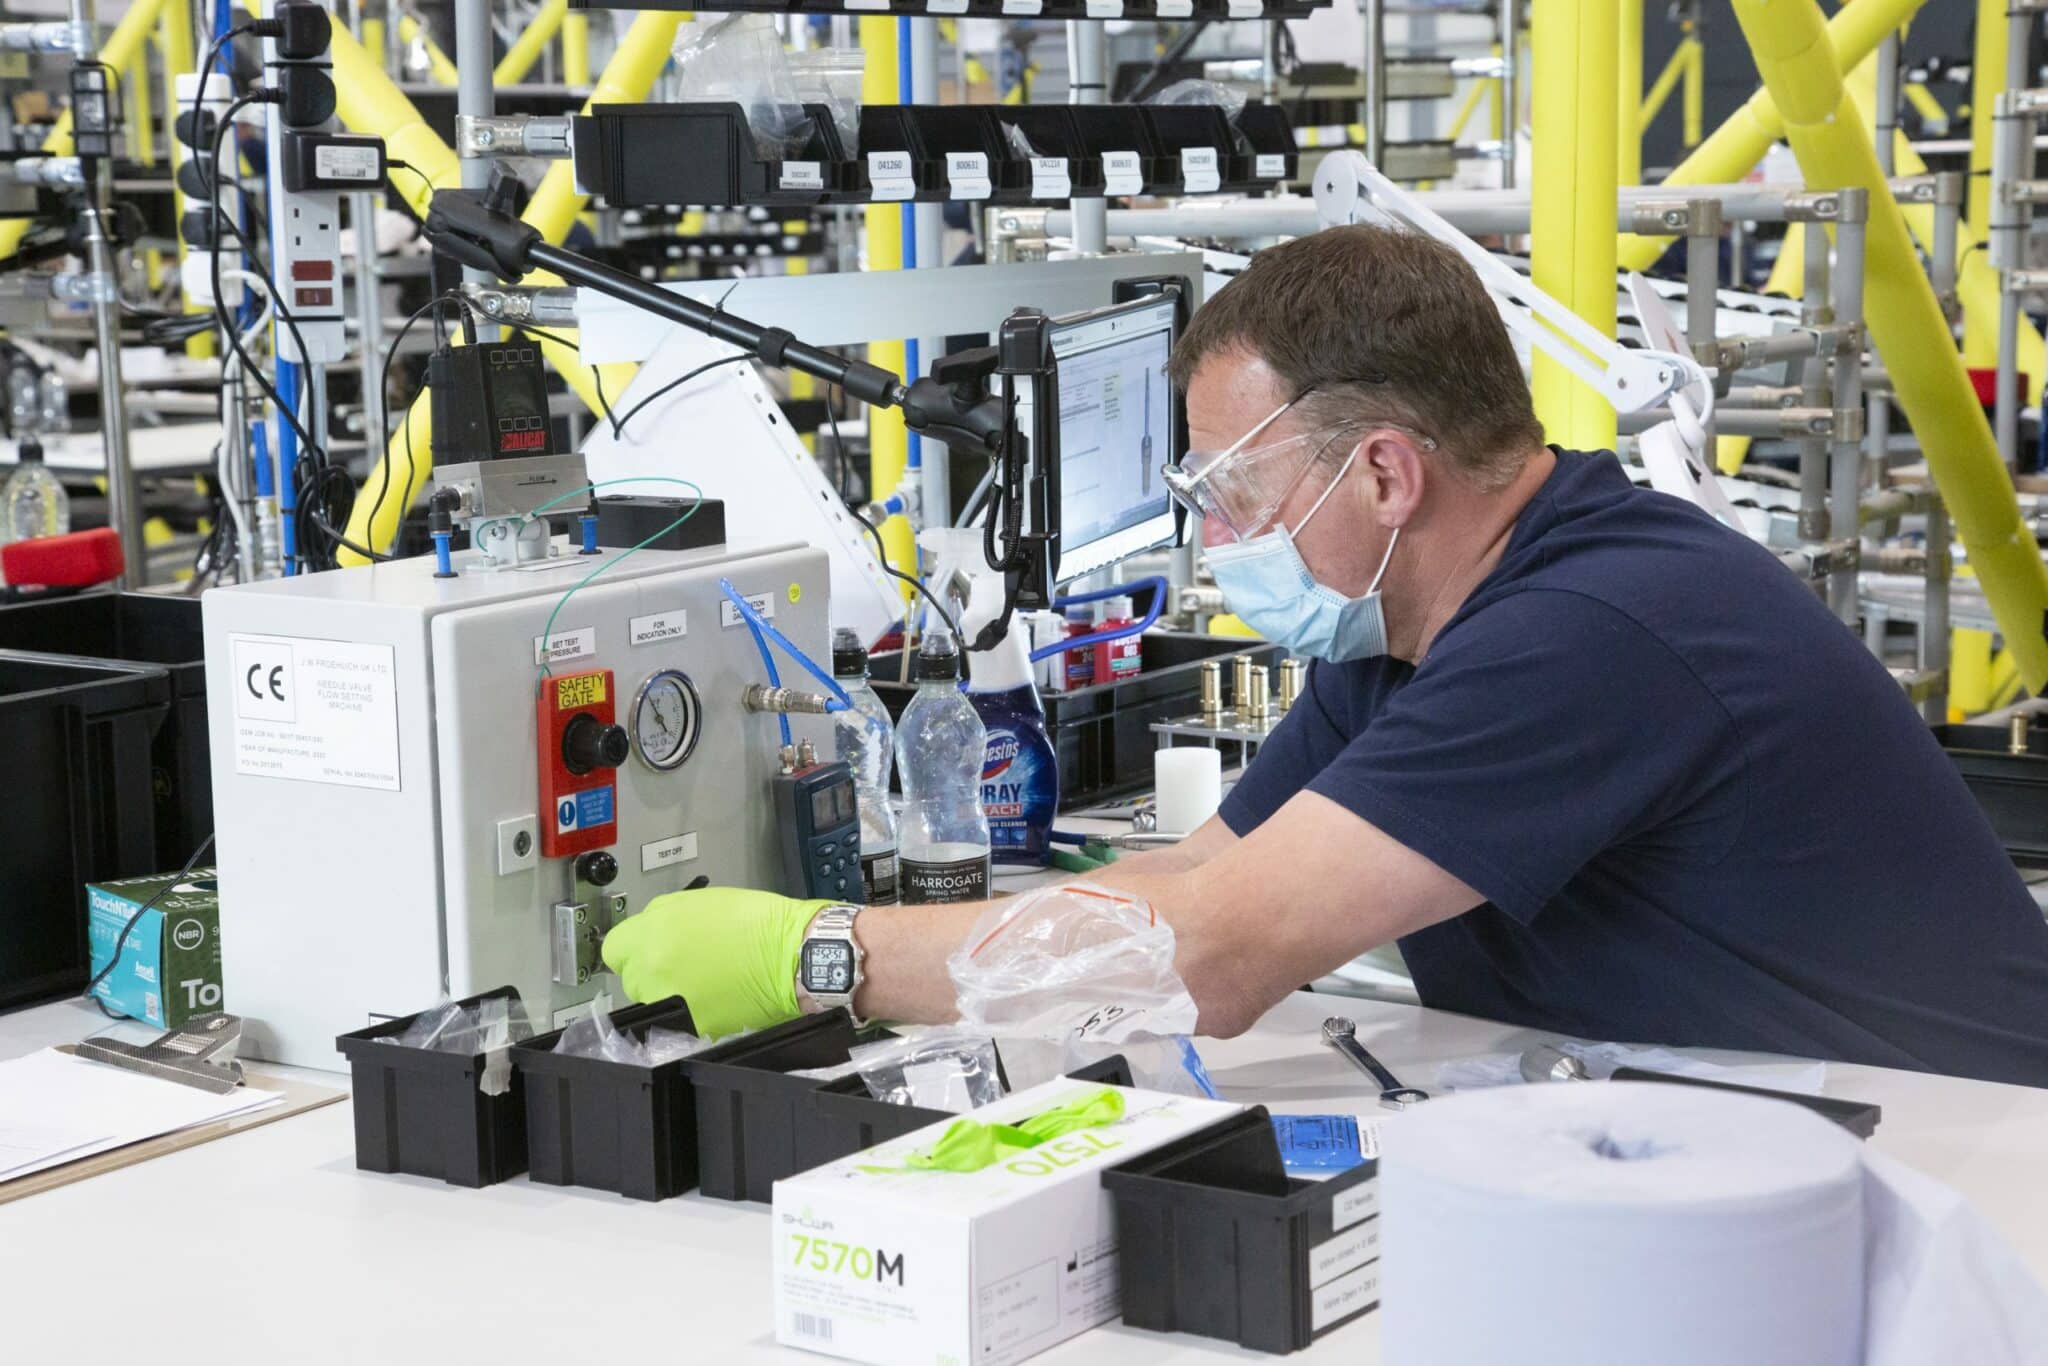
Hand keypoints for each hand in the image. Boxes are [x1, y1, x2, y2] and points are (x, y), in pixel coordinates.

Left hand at [602, 887, 831, 1037]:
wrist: (791, 954)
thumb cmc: (757, 924)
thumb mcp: (699, 902)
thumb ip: (662, 919)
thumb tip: (649, 933)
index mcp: (652, 931)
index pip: (613, 948)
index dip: (632, 949)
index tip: (642, 951)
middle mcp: (653, 966)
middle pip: (631, 977)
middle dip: (651, 970)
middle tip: (682, 962)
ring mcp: (670, 998)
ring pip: (653, 1000)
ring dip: (669, 992)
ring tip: (703, 978)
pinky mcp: (690, 1024)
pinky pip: (678, 1019)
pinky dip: (691, 1011)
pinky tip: (713, 994)